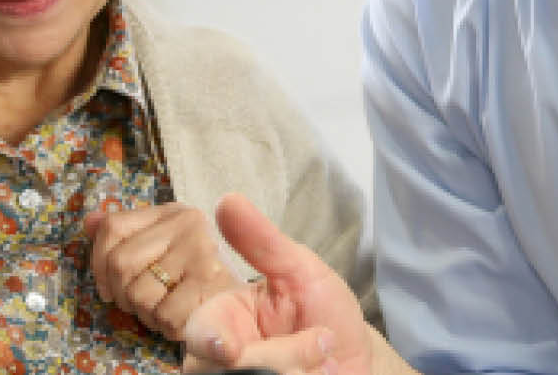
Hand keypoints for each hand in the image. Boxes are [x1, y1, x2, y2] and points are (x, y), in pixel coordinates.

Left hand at [84, 202, 243, 340]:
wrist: (246, 307)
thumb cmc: (192, 279)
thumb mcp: (161, 249)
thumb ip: (124, 235)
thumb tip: (89, 222)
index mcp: (171, 212)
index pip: (112, 227)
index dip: (98, 263)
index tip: (107, 287)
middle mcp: (188, 224)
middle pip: (120, 263)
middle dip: (123, 295)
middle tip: (140, 304)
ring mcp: (201, 252)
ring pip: (139, 294)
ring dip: (146, 314)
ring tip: (164, 310)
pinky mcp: (211, 284)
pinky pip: (164, 315)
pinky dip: (166, 327)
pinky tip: (179, 319)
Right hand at [180, 194, 403, 374]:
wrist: (356, 358)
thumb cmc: (324, 312)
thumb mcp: (301, 271)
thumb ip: (263, 243)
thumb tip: (227, 200)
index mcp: (222, 319)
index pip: (201, 331)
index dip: (209, 340)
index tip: (229, 349)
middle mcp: (218, 359)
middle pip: (225, 367)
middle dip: (280, 359)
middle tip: (321, 346)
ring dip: (297, 372)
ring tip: (326, 364)